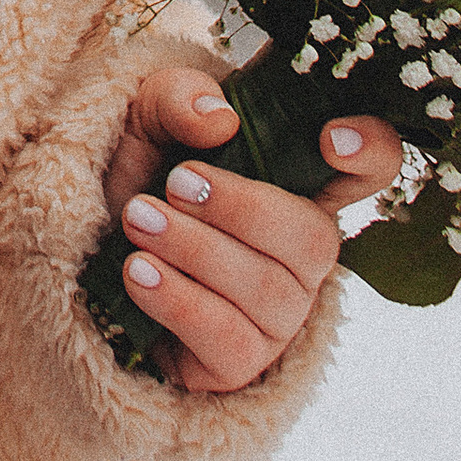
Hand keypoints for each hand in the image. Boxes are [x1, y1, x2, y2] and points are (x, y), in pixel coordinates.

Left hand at [102, 61, 404, 396]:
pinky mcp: (239, 361)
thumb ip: (179, 98)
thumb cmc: (138, 173)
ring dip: (194, 249)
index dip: (371, 153)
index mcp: (302, 185)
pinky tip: (138, 272)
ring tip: (137, 219)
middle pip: (314, 240)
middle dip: (240, 209)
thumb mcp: (147, 116)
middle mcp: (303, 254)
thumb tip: (219, 119)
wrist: (87, 245)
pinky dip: (178, 300)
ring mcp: (278, 314)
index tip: (329, 140)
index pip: (372, 169)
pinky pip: (228, 339)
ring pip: (264, 291)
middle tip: (174, 183)